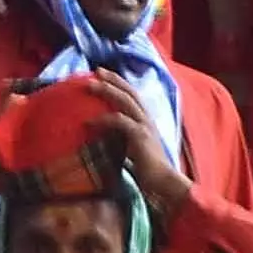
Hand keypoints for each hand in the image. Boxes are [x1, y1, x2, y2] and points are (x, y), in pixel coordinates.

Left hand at [89, 69, 190, 211]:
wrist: (163, 182)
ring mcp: (145, 125)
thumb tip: (104, 137)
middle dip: (113, 79)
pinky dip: (103, 119)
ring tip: (89, 85)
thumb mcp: (133, 149)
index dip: (120, 83)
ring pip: (125, 100)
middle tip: (96, 71)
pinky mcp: (140, 135)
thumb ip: (122, 139)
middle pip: (129, 91)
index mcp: (146, 120)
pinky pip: (119, 121)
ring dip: (107, 90)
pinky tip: (89, 121)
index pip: (133, 95)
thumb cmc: (148, 170)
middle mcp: (147, 119)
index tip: (104, 75)